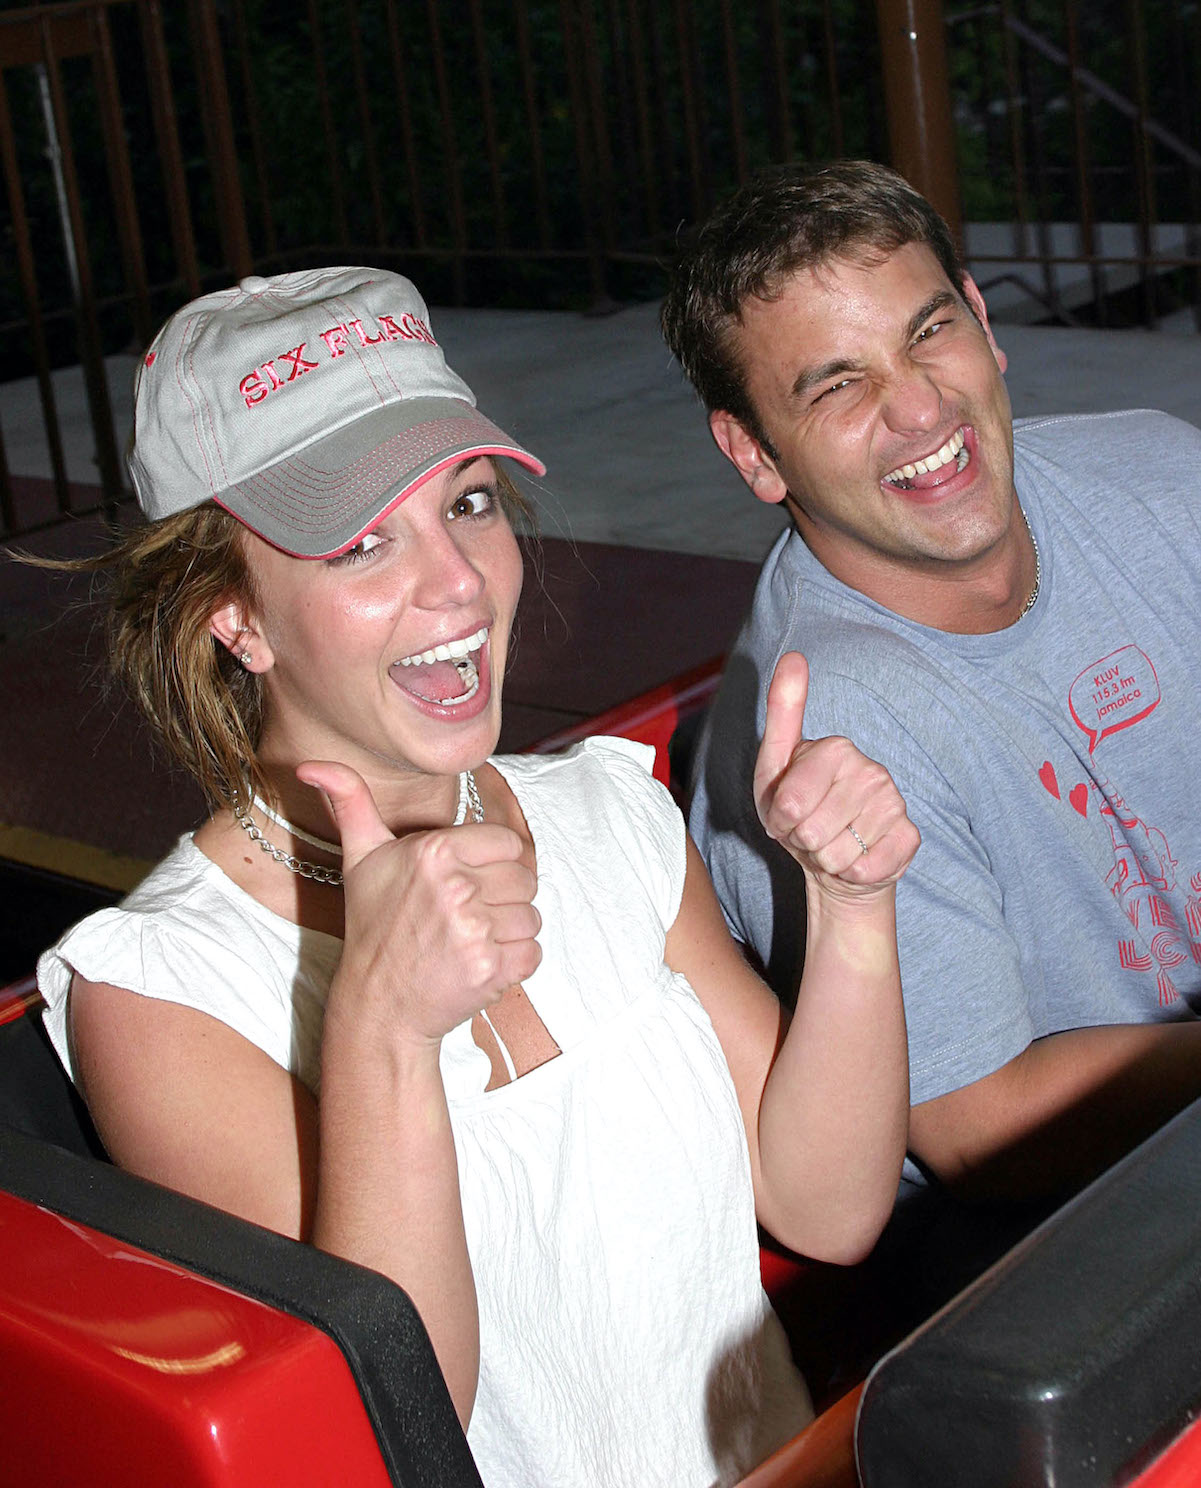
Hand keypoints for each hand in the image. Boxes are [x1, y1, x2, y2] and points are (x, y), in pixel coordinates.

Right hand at [296, 761, 541, 1042]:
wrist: (376, 1004)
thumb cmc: (373, 926)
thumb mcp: (361, 858)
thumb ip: (350, 802)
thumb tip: (310, 765)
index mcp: (433, 851)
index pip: (509, 843)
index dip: (495, 863)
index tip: (470, 882)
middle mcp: (455, 887)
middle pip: (525, 880)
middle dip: (504, 899)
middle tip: (466, 917)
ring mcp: (473, 931)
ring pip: (531, 918)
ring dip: (509, 934)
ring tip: (470, 942)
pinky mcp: (488, 969)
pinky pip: (532, 955)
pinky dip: (514, 965)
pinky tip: (479, 965)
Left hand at [753, 653, 919, 895]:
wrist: (834, 859)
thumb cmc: (799, 810)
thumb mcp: (775, 763)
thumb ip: (782, 711)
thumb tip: (793, 655)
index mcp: (836, 748)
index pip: (789, 803)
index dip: (779, 819)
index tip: (787, 813)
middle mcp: (872, 770)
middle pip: (811, 831)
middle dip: (801, 840)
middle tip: (809, 830)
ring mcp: (895, 803)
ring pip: (836, 855)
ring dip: (824, 858)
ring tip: (830, 841)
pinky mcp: (910, 838)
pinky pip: (865, 869)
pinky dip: (851, 873)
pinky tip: (855, 857)